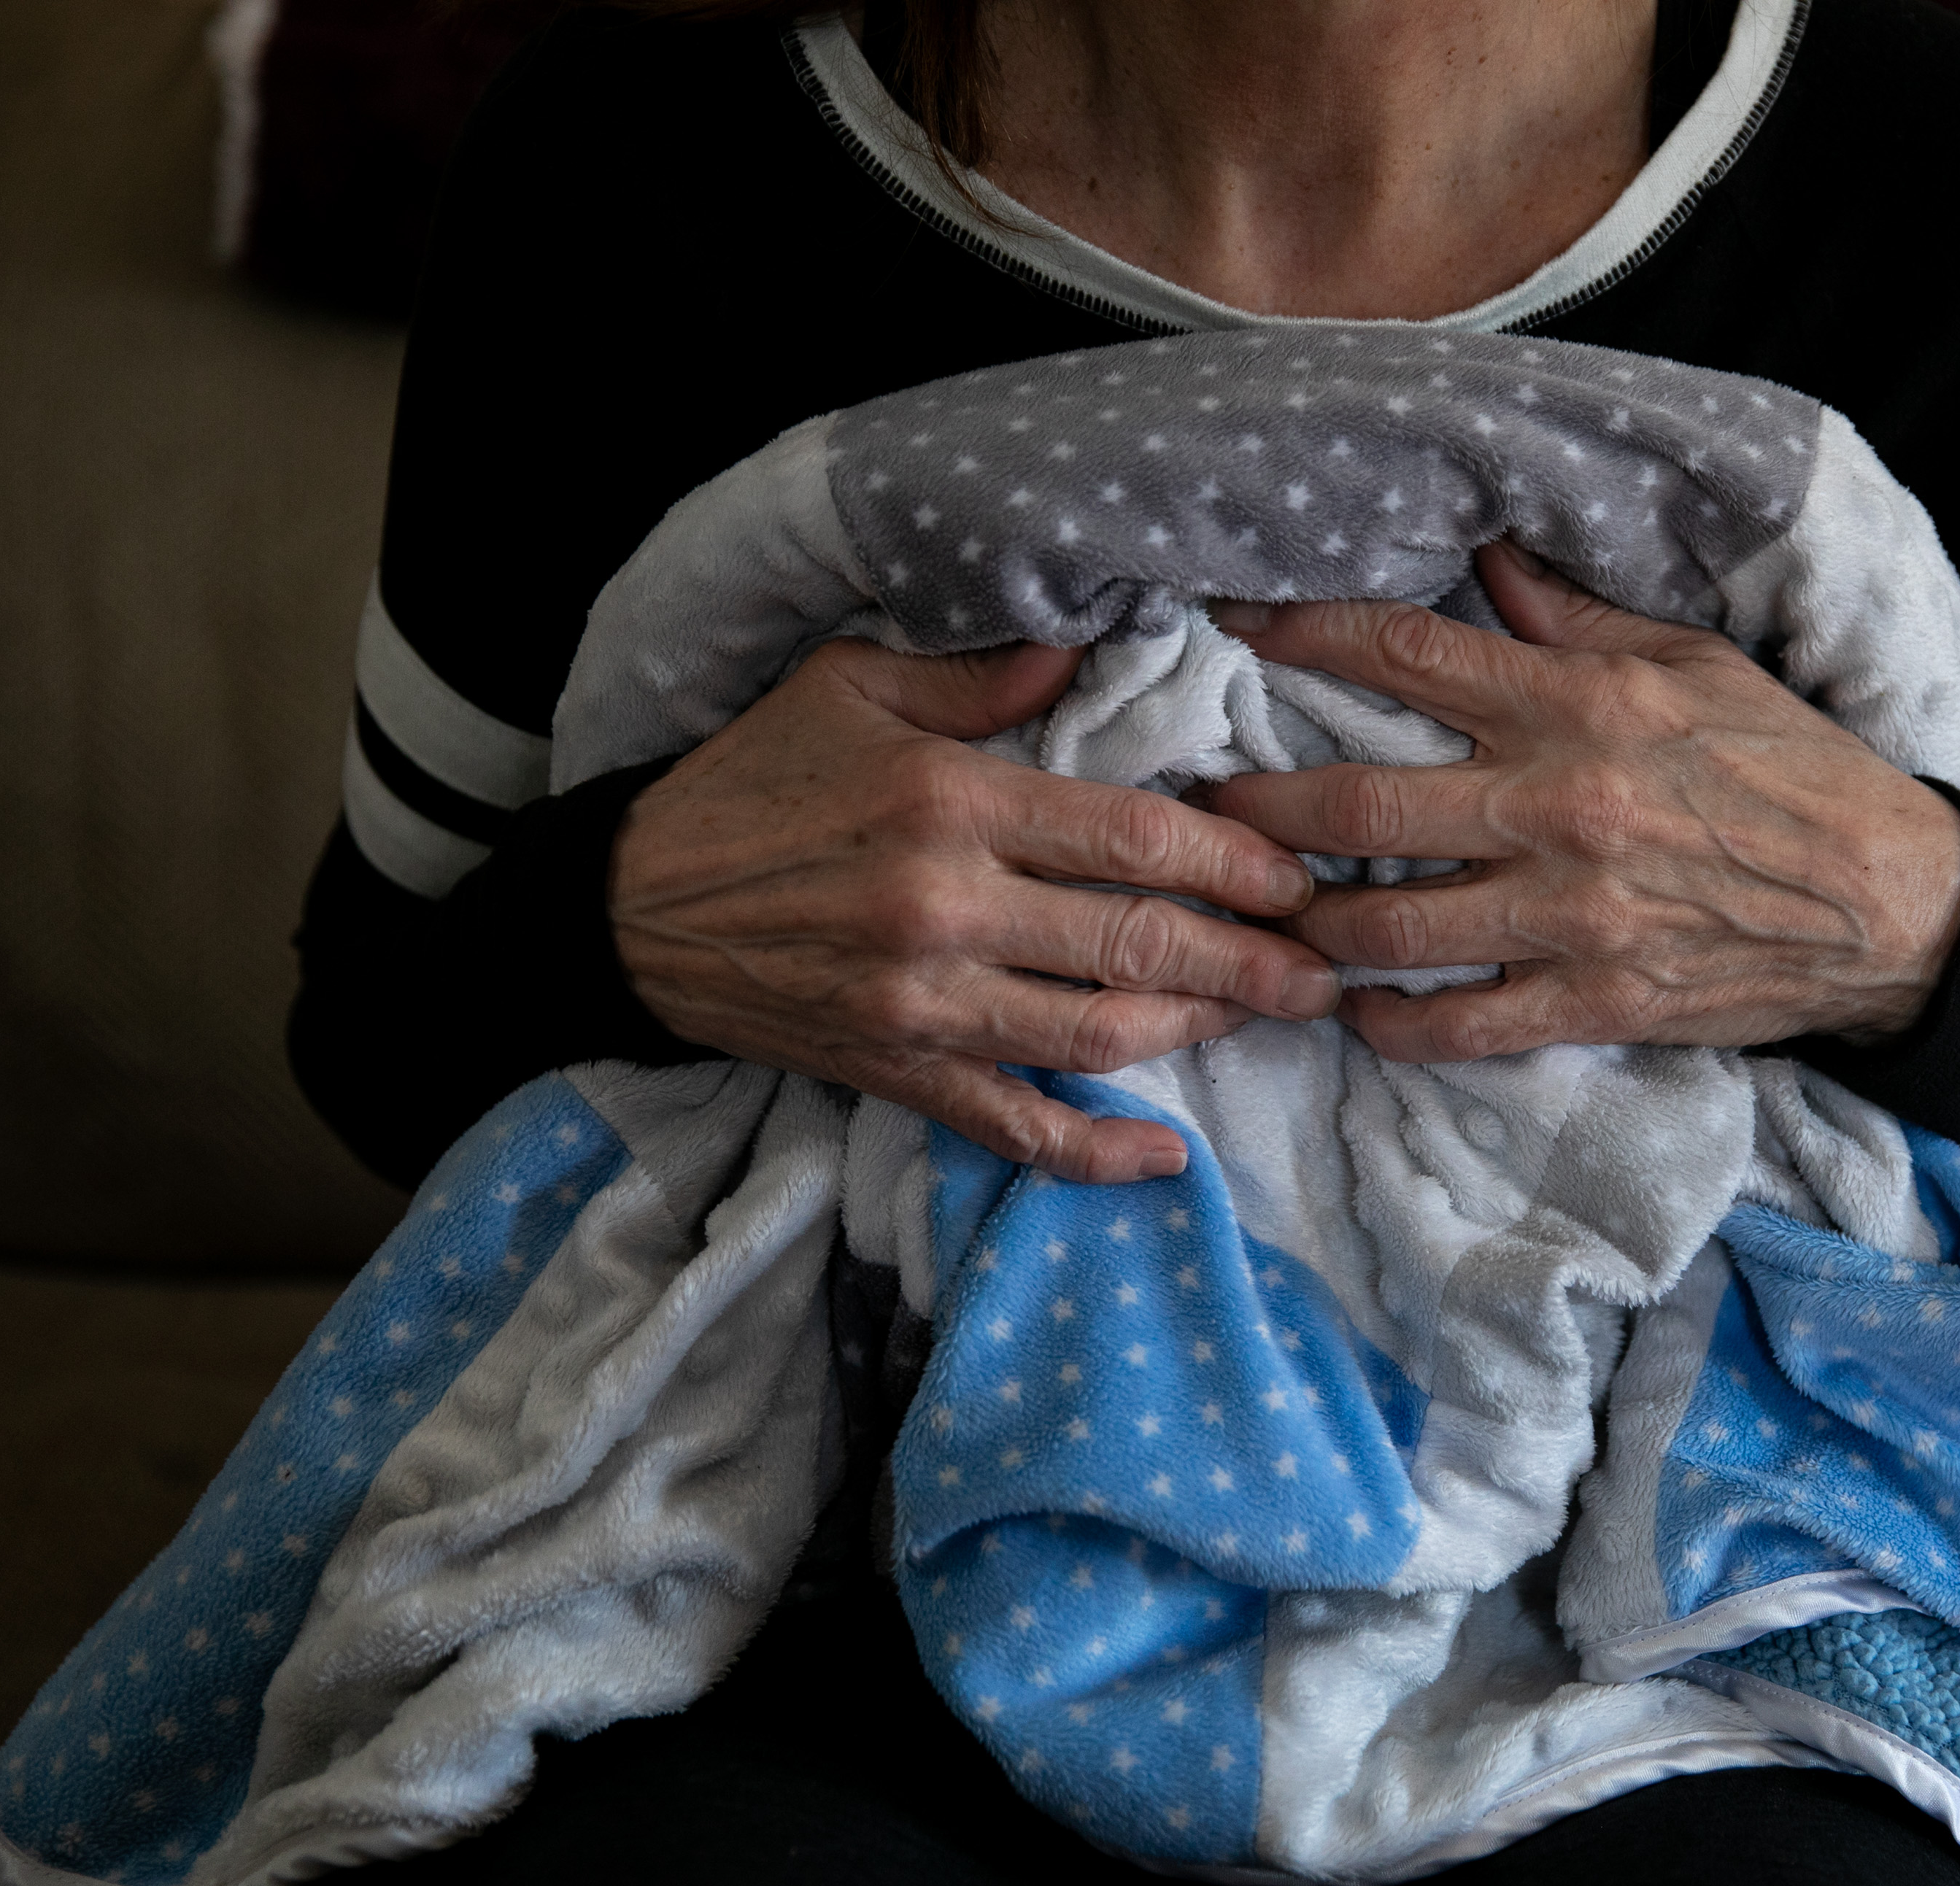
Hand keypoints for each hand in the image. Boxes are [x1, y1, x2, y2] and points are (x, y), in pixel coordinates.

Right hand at [609, 636, 1340, 1182]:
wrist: (633, 906)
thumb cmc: (755, 780)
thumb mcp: (851, 685)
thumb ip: (979, 671)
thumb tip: (1089, 650)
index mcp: (951, 803)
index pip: (1133, 837)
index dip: (1234, 862)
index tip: (1298, 876)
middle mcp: (948, 910)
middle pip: (1138, 943)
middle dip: (1251, 960)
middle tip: (1326, 967)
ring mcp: (926, 1006)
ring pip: (1101, 1032)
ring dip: (1199, 1030)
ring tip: (1270, 1017)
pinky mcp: (900, 1074)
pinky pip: (1015, 1127)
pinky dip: (1096, 1153)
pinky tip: (1169, 1162)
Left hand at [1205, 543, 1959, 1063]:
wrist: (1888, 902)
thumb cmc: (1790, 771)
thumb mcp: (1695, 663)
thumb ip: (1577, 617)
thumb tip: (1491, 554)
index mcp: (1574, 707)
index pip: (1402, 654)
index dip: (1299, 633)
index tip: (1232, 622)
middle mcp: (1553, 806)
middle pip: (1353, 807)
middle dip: (1255, 813)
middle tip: (1205, 812)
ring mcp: (1566, 914)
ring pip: (1383, 928)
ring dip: (1303, 927)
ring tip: (1263, 915)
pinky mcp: (1589, 1000)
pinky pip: (1455, 1025)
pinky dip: (1389, 1025)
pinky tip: (1357, 1011)